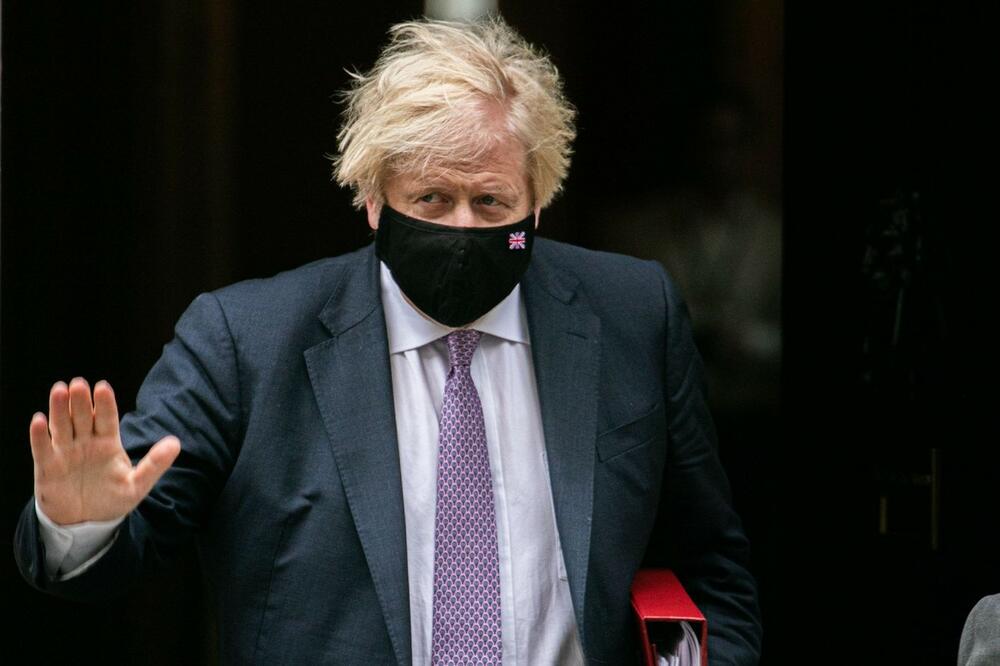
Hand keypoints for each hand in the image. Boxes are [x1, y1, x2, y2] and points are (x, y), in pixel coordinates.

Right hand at [30, 377, 180, 525]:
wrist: (87, 522)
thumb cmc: (113, 499)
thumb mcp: (137, 484)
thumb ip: (155, 464)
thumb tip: (176, 443)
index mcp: (108, 442)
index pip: (106, 418)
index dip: (104, 403)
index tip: (103, 387)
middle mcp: (86, 442)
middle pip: (82, 417)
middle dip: (80, 401)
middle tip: (79, 383)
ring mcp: (66, 453)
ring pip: (62, 427)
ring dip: (59, 409)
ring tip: (59, 390)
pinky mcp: (48, 467)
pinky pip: (42, 449)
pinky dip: (39, 436)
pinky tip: (39, 420)